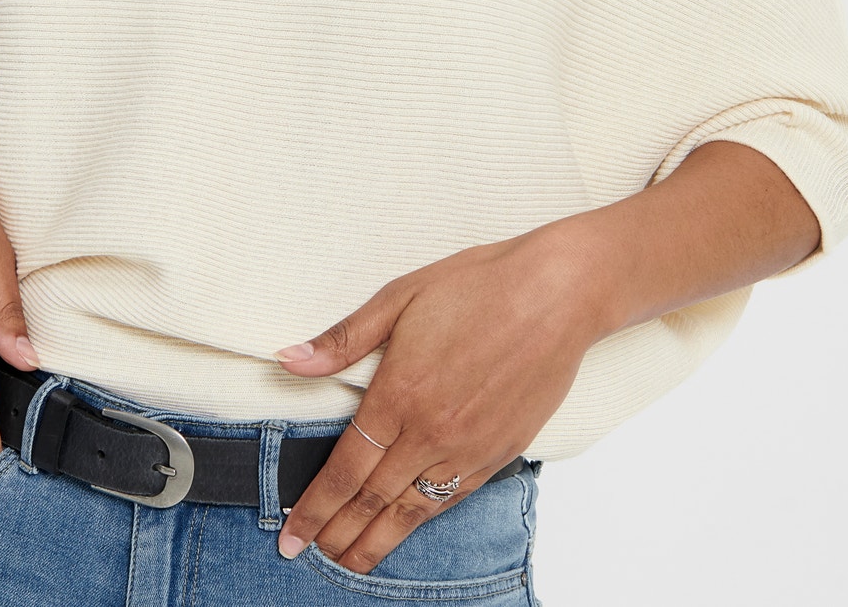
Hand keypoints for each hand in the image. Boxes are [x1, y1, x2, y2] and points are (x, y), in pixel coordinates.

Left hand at [271, 225, 599, 572]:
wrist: (557, 294)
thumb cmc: (478, 286)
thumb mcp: (400, 297)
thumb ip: (343, 339)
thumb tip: (290, 360)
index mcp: (399, 393)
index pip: (345, 469)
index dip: (314, 508)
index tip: (290, 535)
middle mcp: (431, 432)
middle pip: (373, 499)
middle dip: (337, 534)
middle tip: (308, 556)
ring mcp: (469, 448)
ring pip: (414, 511)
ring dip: (378, 541)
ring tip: (351, 562)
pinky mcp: (501, 452)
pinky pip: (454, 499)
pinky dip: (424, 522)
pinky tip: (408, 528)